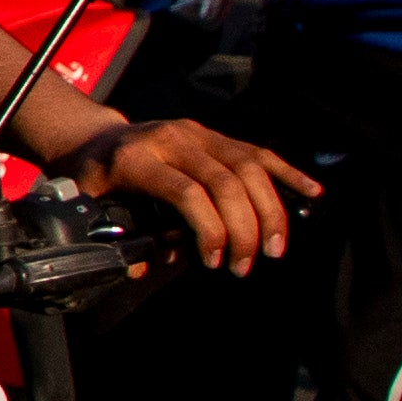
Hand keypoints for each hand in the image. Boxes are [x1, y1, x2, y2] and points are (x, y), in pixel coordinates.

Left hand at [76, 113, 313, 272]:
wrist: (92, 137)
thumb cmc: (92, 176)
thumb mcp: (89, 205)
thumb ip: (113, 235)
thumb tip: (143, 267)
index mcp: (138, 158)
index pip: (187, 192)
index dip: (208, 229)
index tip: (213, 262)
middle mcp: (173, 139)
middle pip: (226, 182)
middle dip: (244, 229)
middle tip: (247, 264)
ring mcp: (198, 133)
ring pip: (249, 166)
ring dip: (269, 210)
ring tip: (273, 247)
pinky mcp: (215, 135)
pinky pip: (258, 152)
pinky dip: (287, 173)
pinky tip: (312, 193)